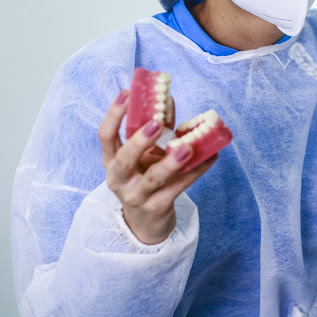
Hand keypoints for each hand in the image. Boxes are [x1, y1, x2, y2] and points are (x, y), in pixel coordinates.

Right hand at [98, 90, 216, 243]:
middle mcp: (119, 179)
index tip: (126, 93)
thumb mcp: (142, 158)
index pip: (105, 136)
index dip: (114, 115)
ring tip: (187, 148)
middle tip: (157, 123)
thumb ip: (152, 134)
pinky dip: (196, 171)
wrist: (145, 223)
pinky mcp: (157, 207)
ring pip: (153, 178)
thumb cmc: (143, 180)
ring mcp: (137, 195)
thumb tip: (169, 100)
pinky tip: (210, 157)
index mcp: (112, 161)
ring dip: (171, 162)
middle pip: (123, 159)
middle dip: (140, 141)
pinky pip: (178, 187)